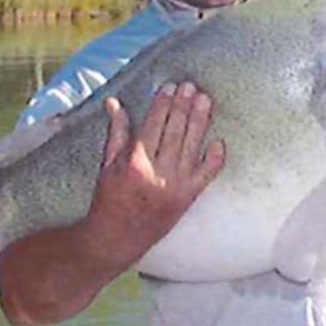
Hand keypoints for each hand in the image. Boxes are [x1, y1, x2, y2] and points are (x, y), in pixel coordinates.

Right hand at [0, 81, 223, 325]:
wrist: (116, 239)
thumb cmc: (108, 199)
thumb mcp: (107, 165)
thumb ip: (116, 132)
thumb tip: (114, 102)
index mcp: (134, 163)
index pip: (153, 125)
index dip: (163, 104)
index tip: (170, 86)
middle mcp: (157, 174)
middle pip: (174, 132)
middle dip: (183, 106)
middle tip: (191, 86)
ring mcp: (175, 187)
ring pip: (191, 147)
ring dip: (200, 122)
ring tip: (205, 100)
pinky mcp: (187, 199)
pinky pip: (205, 175)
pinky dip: (214, 159)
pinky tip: (219, 142)